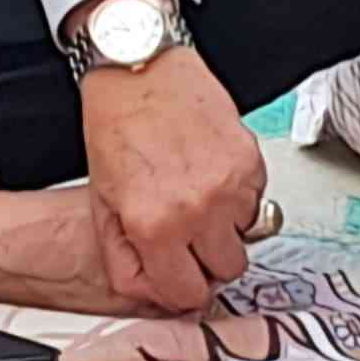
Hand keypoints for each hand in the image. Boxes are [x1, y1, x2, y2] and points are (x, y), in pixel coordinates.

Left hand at [81, 44, 264, 312]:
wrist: (138, 65)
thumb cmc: (115, 123)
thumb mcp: (102, 205)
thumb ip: (126, 260)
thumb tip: (155, 290)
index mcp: (155, 226)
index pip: (187, 295)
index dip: (180, 287)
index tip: (177, 274)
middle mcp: (198, 209)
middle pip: (226, 271)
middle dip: (206, 260)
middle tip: (188, 238)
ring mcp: (230, 183)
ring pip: (246, 236)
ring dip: (225, 226)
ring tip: (197, 196)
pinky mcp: (250, 158)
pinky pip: (256, 199)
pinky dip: (239, 194)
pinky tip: (210, 172)